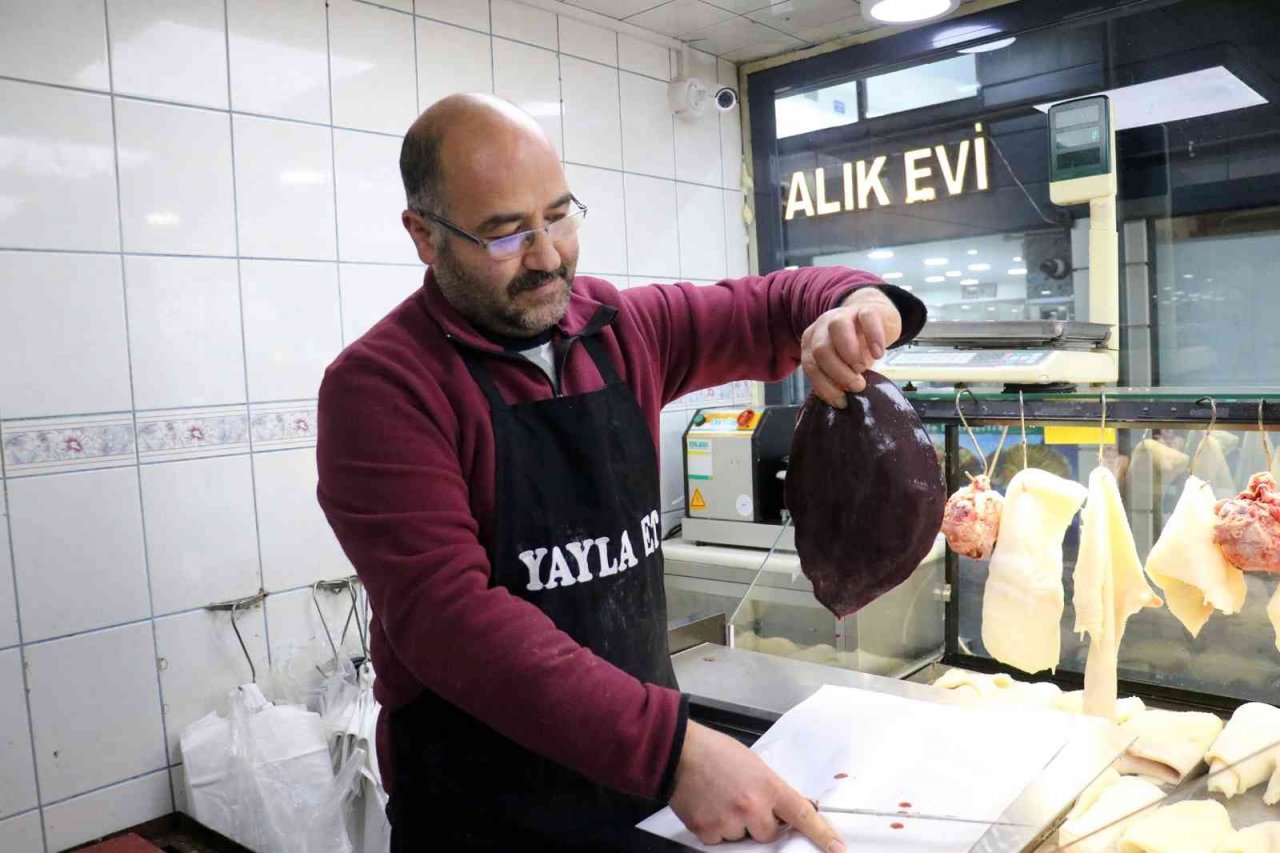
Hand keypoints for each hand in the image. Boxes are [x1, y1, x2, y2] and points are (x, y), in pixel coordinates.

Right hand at [669, 722, 845, 851]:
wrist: (679, 752)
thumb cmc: (715, 752)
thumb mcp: (753, 765)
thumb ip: (771, 789)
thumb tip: (786, 810)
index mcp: (768, 786)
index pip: (803, 815)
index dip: (823, 834)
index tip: (838, 848)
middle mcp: (753, 807)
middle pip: (769, 834)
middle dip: (759, 823)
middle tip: (741, 801)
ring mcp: (730, 822)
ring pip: (743, 837)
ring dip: (735, 825)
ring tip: (719, 798)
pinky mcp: (709, 832)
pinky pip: (720, 841)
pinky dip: (715, 828)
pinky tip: (708, 806)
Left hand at [801, 287, 901, 407]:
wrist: (876, 319)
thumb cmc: (857, 348)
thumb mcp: (844, 366)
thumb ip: (837, 378)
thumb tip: (842, 400)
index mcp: (812, 342)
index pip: (810, 365)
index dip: (825, 386)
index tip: (842, 401)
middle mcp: (822, 326)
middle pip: (821, 349)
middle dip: (838, 373)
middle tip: (857, 386)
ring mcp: (844, 314)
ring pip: (837, 328)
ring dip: (849, 354)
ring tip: (863, 369)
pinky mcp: (867, 309)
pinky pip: (866, 318)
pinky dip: (873, 338)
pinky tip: (879, 354)